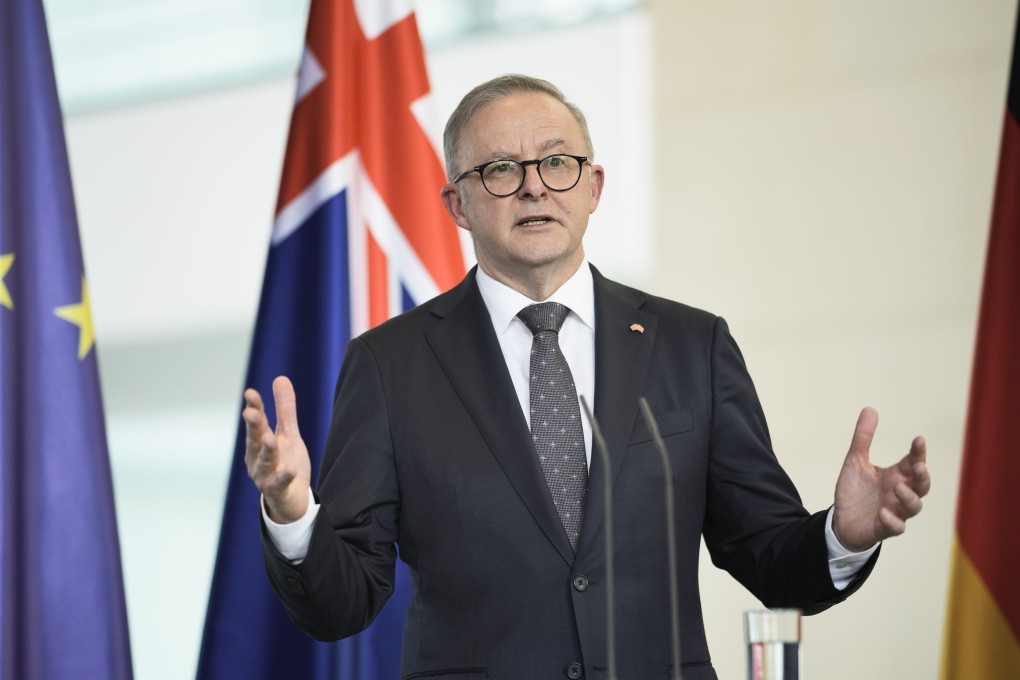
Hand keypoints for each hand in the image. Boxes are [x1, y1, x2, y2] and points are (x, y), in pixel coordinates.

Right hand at [243, 376, 311, 522]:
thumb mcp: (288, 434)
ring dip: (267, 450)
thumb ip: (284, 409)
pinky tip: (290, 470)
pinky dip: (283, 477)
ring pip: (265, 462)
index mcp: (260, 442)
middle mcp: (257, 458)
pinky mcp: (276, 491)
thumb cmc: (286, 463)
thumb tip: (280, 378)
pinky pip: (278, 484)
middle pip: (255, 439)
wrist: (291, 499)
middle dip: (253, 426)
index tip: (250, 393)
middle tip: (250, 412)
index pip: (257, 422)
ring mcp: (264, 476)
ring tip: (271, 439)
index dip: (255, 407)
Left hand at [832, 407, 929, 551]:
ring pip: (914, 507)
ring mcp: (895, 511)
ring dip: (909, 497)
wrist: (841, 519)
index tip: (919, 439)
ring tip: (897, 487)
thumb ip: (864, 438)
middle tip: (917, 466)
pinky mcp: (884, 528)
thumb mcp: (856, 461)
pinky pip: (896, 528)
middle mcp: (900, 493)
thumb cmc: (855, 491)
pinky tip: (883, 512)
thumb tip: (870, 408)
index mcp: (896, 475)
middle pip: (922, 485)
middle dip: (923, 476)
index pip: (913, 462)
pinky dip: (893, 521)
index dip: (919, 452)